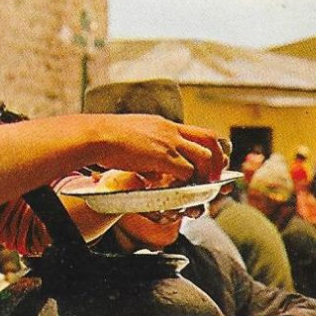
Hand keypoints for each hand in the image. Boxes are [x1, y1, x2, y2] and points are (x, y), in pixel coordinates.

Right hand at [90, 114, 224, 185]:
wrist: (97, 135)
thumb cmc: (107, 138)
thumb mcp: (133, 138)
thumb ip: (147, 153)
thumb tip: (151, 172)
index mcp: (164, 125)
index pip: (197, 132)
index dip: (208, 148)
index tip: (210, 163)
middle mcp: (171, 130)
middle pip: (210, 139)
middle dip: (218, 159)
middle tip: (216, 177)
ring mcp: (169, 143)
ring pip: (204, 156)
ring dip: (206, 173)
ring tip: (203, 186)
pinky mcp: (163, 157)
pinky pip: (187, 171)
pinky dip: (189, 182)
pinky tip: (184, 190)